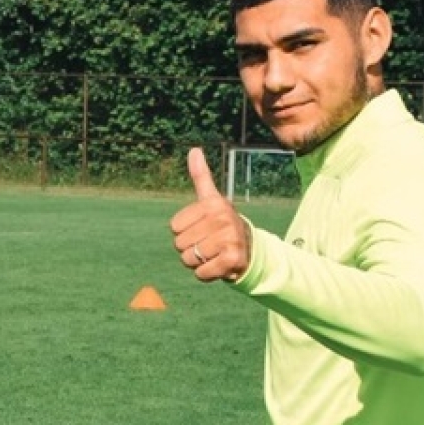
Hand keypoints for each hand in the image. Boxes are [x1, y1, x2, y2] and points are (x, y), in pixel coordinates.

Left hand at [170, 148, 250, 281]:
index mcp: (213, 203)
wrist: (249, 249)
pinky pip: (201, 273)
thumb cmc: (221, 223)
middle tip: (208, 243)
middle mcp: (223, 218)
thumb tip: (194, 150)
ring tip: (212, 254)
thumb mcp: (211, 199)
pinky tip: (218, 265)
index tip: (201, 228)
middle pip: (180, 244)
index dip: (184, 231)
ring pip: (189, 259)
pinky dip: (206, 274)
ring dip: (197, 262)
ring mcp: (230, 238)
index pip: (174, 226)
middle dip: (190, 248)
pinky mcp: (233, 259)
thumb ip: (201, 176)